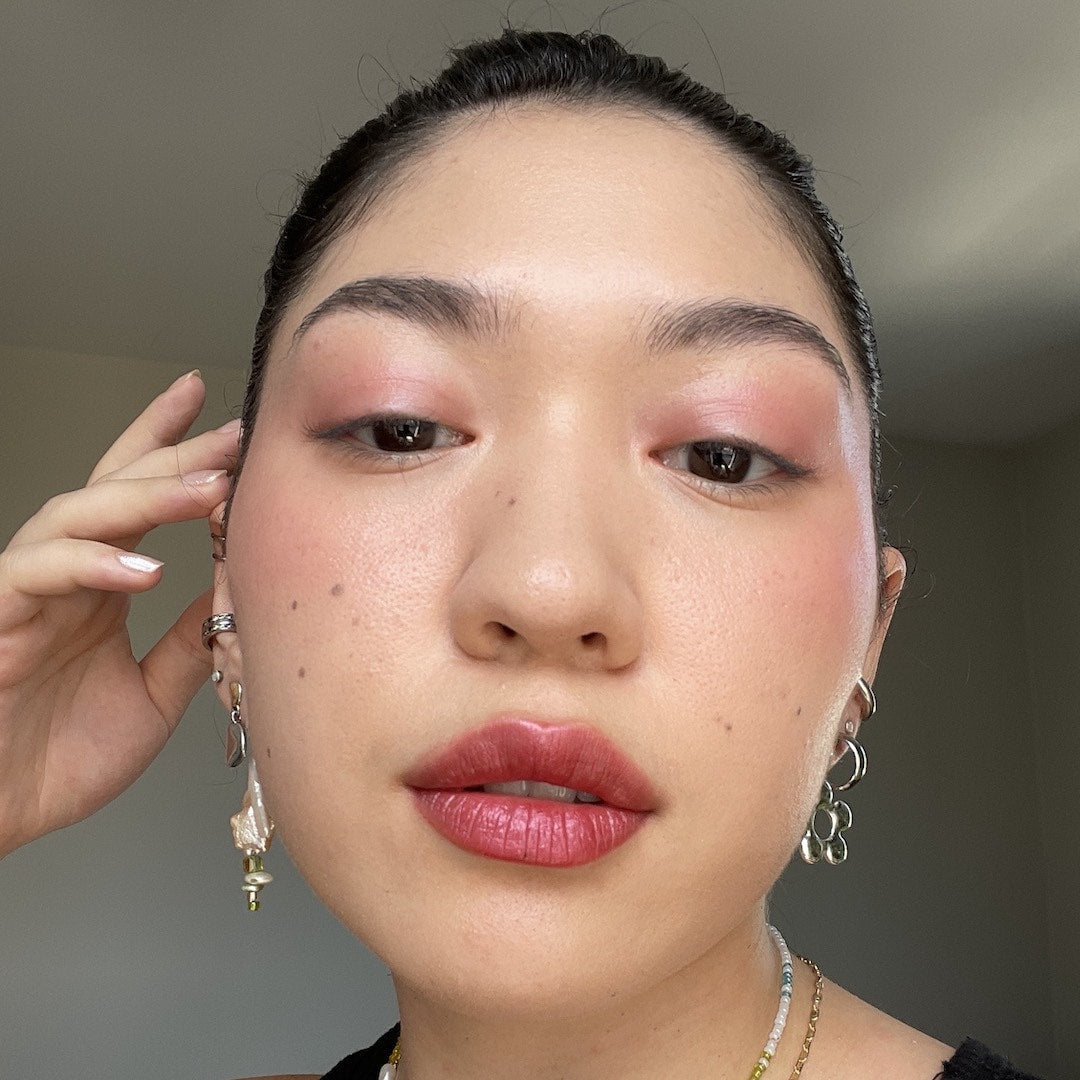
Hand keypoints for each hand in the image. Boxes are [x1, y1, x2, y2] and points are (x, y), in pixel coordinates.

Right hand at [0, 370, 236, 856]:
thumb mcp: (152, 692)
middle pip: (116, 488)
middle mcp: (64, 578)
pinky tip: (144, 568)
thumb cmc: (56, 761)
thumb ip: (191, 638)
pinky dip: (90, 563)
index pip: (137, 498)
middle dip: (175, 453)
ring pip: (75, 514)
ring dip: (145, 496)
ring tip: (210, 487)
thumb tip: (240, 585)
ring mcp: (25, 593)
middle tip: (233, 429)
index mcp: (100, 586)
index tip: (219, 408)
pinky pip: (35, 572)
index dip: (170, 446)